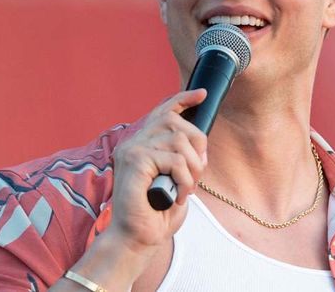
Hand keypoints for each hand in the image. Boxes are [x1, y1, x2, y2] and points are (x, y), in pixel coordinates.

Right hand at [106, 88, 208, 251]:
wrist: (136, 239)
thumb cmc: (156, 214)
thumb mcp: (175, 180)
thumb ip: (181, 159)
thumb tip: (199, 143)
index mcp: (141, 144)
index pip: (163, 111)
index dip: (183, 99)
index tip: (202, 95)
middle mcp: (133, 142)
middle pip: (176, 121)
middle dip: (198, 143)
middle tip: (198, 171)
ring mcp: (132, 149)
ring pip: (179, 140)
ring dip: (193, 166)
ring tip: (189, 187)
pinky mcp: (135, 160)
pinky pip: (174, 159)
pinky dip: (185, 178)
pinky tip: (180, 195)